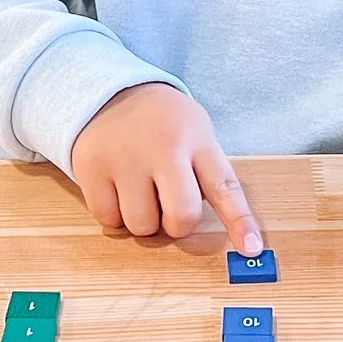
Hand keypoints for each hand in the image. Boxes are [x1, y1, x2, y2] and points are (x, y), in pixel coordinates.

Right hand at [71, 83, 263, 254]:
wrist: (109, 91)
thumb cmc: (164, 124)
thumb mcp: (196, 134)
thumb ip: (210, 178)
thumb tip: (233, 237)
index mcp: (197, 140)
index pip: (225, 187)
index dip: (240, 222)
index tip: (251, 249)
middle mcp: (162, 148)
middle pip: (181, 217)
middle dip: (178, 224)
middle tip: (169, 205)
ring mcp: (124, 158)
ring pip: (142, 225)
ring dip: (144, 220)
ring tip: (140, 189)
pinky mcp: (91, 168)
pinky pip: (109, 219)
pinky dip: (115, 214)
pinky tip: (117, 188)